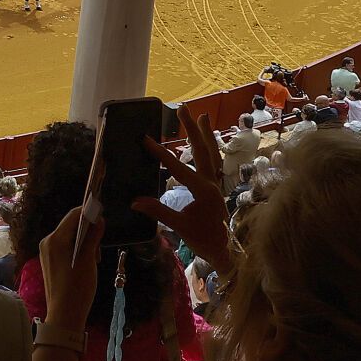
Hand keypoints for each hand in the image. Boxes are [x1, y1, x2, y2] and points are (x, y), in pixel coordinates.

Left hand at [39, 206, 101, 331]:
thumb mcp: (89, 260)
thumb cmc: (78, 288)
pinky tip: (86, 261)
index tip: (103, 214)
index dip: (88, 212)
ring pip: (68, 236)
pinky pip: (64, 246)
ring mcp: (46, 252)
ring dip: (83, 240)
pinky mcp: (49, 260)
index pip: (73, 216)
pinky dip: (77, 248)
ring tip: (95, 257)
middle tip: (101, 243)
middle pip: (69, 225)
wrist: (65, 314)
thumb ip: (93, 237)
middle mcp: (47, 242)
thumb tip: (99, 219)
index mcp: (55, 240)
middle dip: (87, 229)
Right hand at [134, 106, 233, 268]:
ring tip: (200, 116)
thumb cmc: (204, 239)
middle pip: (202, 150)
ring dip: (204, 134)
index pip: (179, 168)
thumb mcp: (180, 227)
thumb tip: (135, 202)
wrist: (225, 251)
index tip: (147, 139)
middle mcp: (212, 182)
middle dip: (192, 129)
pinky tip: (205, 141)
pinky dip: (209, 148)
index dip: (161, 154)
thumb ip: (159, 211)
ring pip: (211, 153)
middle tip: (183, 109)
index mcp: (204, 190)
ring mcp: (216, 183)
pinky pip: (213, 161)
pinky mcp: (216, 187)